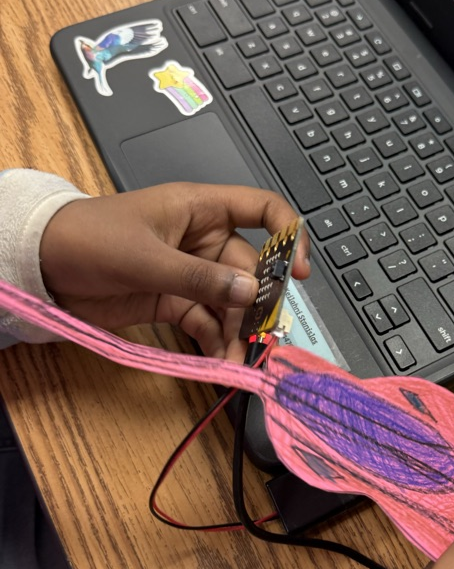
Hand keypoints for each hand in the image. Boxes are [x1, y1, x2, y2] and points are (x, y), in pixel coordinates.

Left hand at [39, 181, 309, 361]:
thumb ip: (199, 278)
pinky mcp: (174, 300)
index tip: (298, 272)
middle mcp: (203, 239)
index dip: (287, 235)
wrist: (40, 266)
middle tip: (263, 335)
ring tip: (239, 360)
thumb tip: (249, 293)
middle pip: (251, 268)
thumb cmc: (89, 239)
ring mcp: (190, 272)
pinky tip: (220, 360)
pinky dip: (215, 340)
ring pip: (230, 301)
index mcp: (200, 209)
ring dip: (238, 330)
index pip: (262, 208)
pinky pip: (207, 320)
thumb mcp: (146, 257)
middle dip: (259, 303)